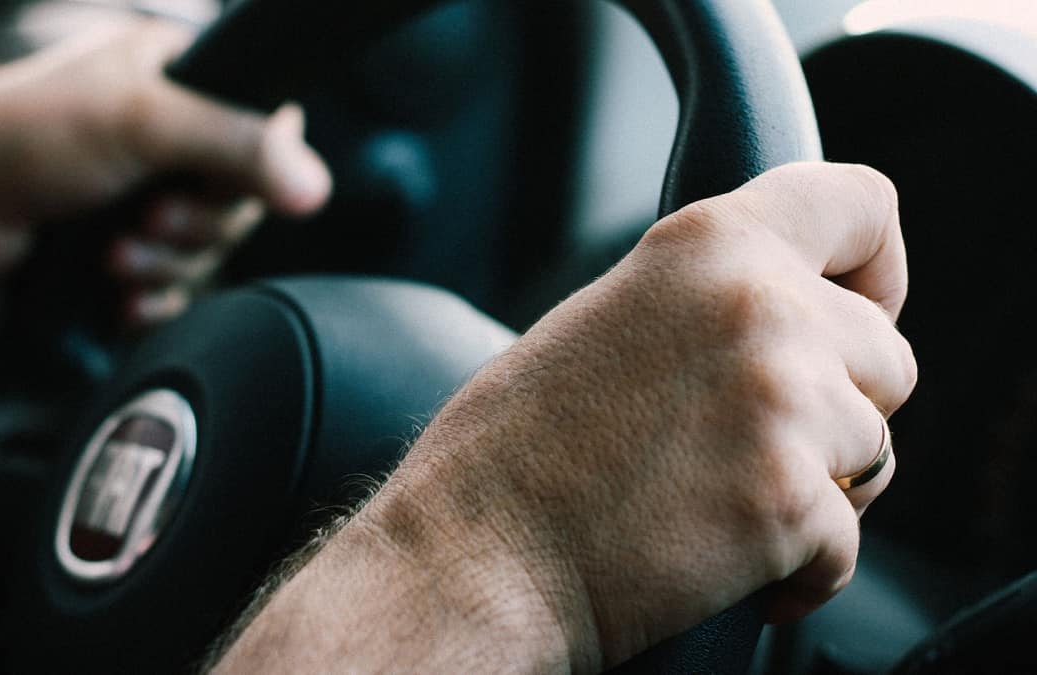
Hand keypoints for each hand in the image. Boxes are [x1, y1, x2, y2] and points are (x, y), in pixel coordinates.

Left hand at [0, 19, 330, 328]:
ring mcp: (144, 186)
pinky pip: (176, 281)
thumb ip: (238, 146)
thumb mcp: (143, 123)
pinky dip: (156, 293)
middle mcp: (165, 129)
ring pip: (205, 246)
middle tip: (151, 220)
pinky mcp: (125, 239)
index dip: (252, 168)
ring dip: (168, 264)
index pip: (263, 123)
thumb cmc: (24, 138)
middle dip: (195, 226)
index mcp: (175, 74)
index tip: (215, 185)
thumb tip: (315, 184)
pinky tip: (124, 295)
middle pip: (238, 197)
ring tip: (117, 256)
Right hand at [213, 162, 915, 671]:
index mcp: (707, 245)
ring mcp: (783, 403)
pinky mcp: (790, 502)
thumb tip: (786, 323)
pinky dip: (800, 565)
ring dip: (820, 485)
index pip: (863, 205)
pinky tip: (723, 557)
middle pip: (888, 355)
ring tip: (721, 501)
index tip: (860, 308)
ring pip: (877, 450)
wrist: (473, 554)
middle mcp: (760, 307)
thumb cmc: (514, 450)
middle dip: (839, 406)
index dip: (876, 266)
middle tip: (752, 443)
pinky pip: (848, 541)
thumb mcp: (610, 317)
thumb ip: (709, 301)